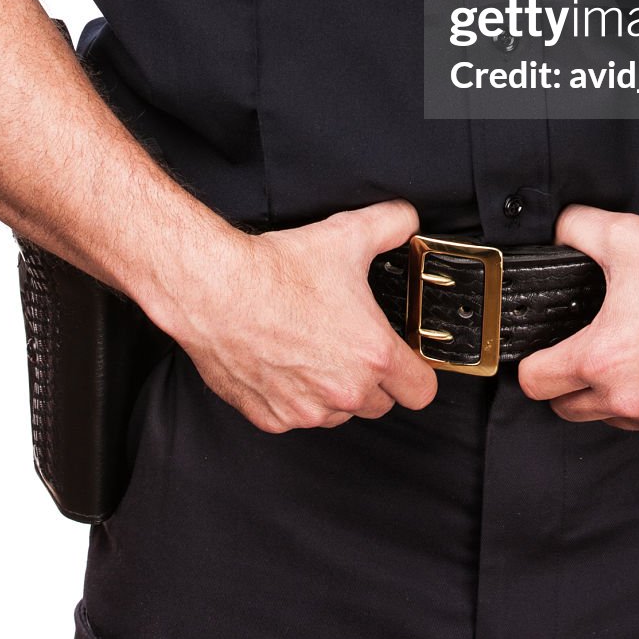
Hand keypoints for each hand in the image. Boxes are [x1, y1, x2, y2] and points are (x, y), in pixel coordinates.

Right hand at [164, 200, 438, 433]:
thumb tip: (406, 221)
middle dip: (374, 379)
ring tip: (316, 349)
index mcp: (372, 354)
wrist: (217, 290)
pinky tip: (285, 362)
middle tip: (353, 344)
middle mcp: (343, 392)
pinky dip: (295, 397)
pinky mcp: (271, 417)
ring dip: (334, 392)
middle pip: (381, 404)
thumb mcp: (347, 234)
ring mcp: (305, 410)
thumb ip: (391, 224)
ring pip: (338, 414)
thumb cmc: (276, 271)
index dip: (417, 371)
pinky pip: (297, 417)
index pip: (421, 391)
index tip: (406, 360)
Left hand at [516, 206, 638, 440]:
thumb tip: (556, 232)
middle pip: (566, 409)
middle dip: (567, 383)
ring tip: (630, 355)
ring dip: (609, 396)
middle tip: (584, 351)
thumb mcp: (624, 236)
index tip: (543, 352)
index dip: (532, 363)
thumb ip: (574, 230)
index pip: (535, 383)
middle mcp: (627, 398)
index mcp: (601, 358)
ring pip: (610, 419)